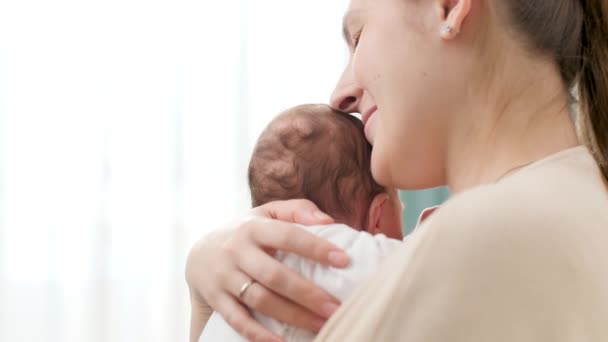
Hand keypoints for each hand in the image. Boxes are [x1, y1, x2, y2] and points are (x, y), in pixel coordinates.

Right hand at [186, 199, 349, 341]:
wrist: (199, 252)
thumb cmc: (246, 232)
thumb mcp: (266, 213)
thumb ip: (297, 210)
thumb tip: (328, 220)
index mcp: (253, 227)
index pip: (288, 235)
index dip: (315, 247)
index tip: (343, 260)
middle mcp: (237, 251)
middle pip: (275, 275)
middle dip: (308, 293)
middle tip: (336, 308)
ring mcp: (224, 276)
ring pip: (260, 300)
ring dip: (292, 315)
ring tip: (321, 325)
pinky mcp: (216, 299)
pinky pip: (237, 320)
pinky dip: (258, 334)